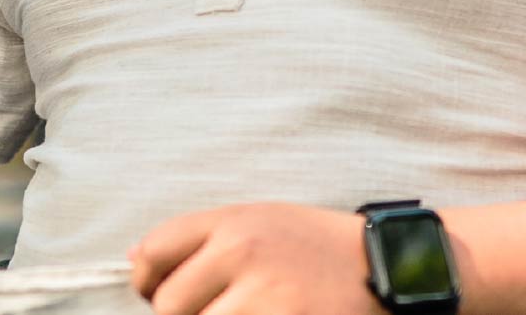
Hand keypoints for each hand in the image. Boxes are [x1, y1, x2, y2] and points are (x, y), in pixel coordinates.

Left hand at [130, 204, 376, 314]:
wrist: (391, 266)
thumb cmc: (317, 248)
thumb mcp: (261, 222)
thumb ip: (200, 239)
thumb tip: (134, 261)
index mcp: (234, 221)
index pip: (154, 251)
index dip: (147, 281)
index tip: (159, 294)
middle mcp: (243, 251)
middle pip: (169, 305)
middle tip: (218, 310)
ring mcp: (266, 296)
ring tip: (245, 313)